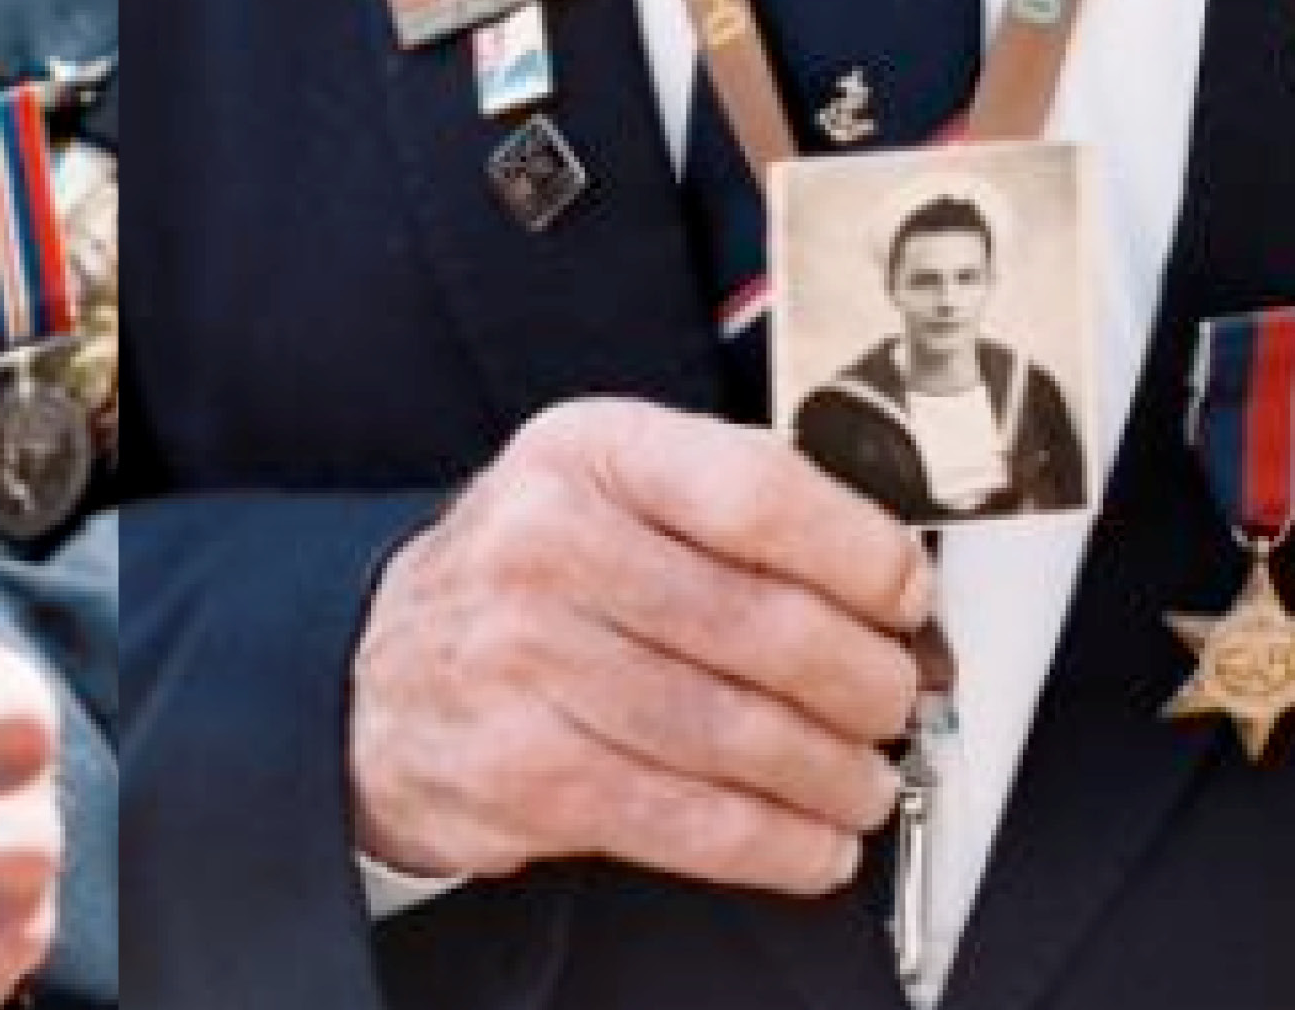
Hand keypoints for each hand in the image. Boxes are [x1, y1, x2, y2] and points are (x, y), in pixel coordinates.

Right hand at [344, 397, 931, 895]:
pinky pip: (687, 820)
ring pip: (733, 733)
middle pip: (758, 624)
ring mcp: (525, 663)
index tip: (908, 596)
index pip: (754, 492)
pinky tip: (814, 842)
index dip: (857, 553)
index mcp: (588, 451)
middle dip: (863, 679)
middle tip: (897, 701)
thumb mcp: (607, 485)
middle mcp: (545, 545)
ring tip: (867, 779)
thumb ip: (733, 503)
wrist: (386, 676)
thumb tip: (888, 580)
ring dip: (832, 772)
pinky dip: (774, 843)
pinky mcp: (525, 773)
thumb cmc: (531, 576)